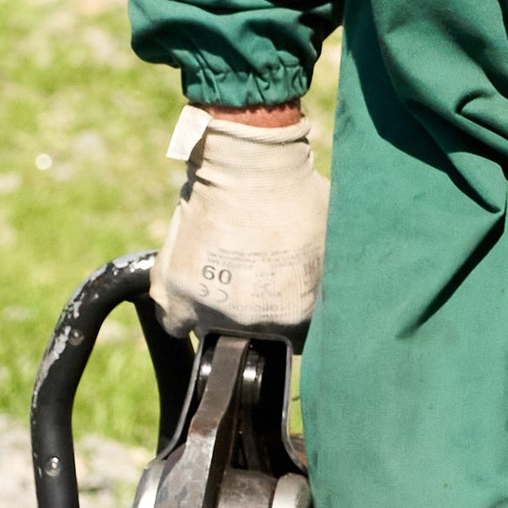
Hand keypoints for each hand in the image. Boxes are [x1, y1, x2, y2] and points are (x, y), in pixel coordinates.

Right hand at [152, 105, 327, 335]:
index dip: (293, 324)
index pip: (295, 343)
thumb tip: (335, 297)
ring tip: (227, 285)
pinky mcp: (175, 289)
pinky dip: (180, 311)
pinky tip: (192, 294)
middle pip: (251, 338)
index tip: (287, 306)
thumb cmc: (296, 194)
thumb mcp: (328, 241)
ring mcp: (209, 308)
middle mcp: (251, 320)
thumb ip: (326, 281)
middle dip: (257, 317)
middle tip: (257, 284)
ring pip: (211, 332)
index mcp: (294, 313)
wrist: (248, 165)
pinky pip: (173, 320)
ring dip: (217, 317)